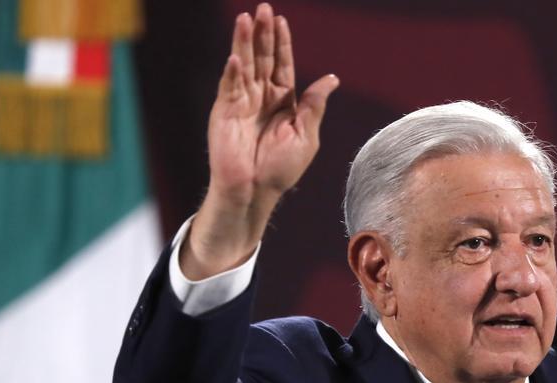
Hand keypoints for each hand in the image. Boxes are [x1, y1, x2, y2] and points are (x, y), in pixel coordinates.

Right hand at [184, 3, 338, 278]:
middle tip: (262, 8)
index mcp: (284, 102)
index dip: (282, 43)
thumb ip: (314, 106)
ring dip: (244, 43)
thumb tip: (331, 79)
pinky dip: (232, 73)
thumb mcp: (306, 136)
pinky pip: (229, 87)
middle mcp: (262, 97)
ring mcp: (242, 102)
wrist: (256, 190)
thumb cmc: (282, 169)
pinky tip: (236, 58)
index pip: (283, 65)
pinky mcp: (225, 111)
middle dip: (263, 34)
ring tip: (245, 19)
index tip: (281, 20)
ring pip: (244, 66)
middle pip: (263, 59)